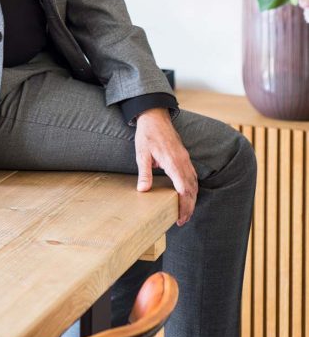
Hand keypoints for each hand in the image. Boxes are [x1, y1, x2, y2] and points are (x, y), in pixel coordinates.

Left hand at [134, 108, 197, 225]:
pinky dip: (191, 188)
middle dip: (189, 207)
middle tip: (183, 220)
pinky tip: (186, 195)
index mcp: (173, 162)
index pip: (184, 189)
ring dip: (192, 198)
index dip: (184, 206)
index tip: (180, 218)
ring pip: (194, 182)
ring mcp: (185, 158)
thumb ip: (144, 172)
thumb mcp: (142, 153)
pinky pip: (192, 175)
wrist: (154, 115)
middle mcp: (183, 161)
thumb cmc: (147, 133)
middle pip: (192, 189)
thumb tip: (143, 190)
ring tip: (185, 212)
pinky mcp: (184, 156)